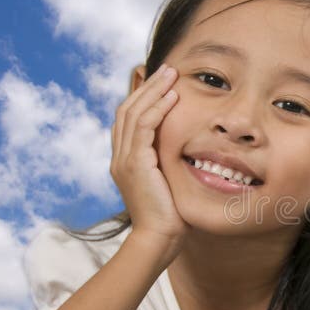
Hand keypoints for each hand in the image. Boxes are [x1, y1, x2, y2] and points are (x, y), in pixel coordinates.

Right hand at [111, 63, 189, 246]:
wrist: (159, 240)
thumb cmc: (171, 217)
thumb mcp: (170, 184)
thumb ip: (170, 165)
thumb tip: (190, 151)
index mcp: (126, 160)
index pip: (129, 119)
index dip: (144, 97)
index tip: (164, 82)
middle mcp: (120, 157)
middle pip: (128, 109)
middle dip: (148, 86)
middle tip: (168, 69)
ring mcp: (125, 160)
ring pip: (134, 113)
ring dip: (154, 91)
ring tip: (172, 75)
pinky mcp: (135, 165)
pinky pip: (144, 128)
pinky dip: (158, 109)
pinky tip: (173, 98)